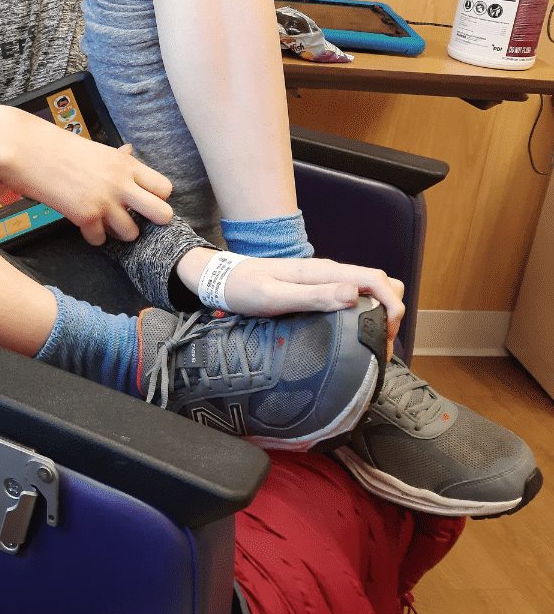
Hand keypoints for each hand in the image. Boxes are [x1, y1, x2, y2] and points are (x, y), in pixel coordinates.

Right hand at [0, 119, 173, 245]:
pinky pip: (100, 240)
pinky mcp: (85, 216)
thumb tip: (130, 152)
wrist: (27, 149)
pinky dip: (92, 236)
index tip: (144, 201)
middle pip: (162, 214)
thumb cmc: (57, 147)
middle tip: (135, 219)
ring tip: (104, 222)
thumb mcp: (96, 148)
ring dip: (118, 232)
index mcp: (126, 164)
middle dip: (151, 222)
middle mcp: (120, 183)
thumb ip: (117, 158)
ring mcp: (104, 201)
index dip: (157, 199)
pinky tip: (84, 225)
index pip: (164, 188)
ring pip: (131, 234)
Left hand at [176, 251, 404, 357]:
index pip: (374, 279)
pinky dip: (363, 312)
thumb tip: (354, 294)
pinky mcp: (316, 288)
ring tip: (373, 342)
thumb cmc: (242, 288)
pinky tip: (356, 333)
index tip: (390, 334)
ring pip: (367, 290)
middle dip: (392, 308)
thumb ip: (312, 295)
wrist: (220, 279)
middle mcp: (328, 272)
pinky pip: (351, 296)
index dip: (392, 305)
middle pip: (379, 282)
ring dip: (380, 311)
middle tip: (383, 342)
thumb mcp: (274, 296)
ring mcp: (323, 279)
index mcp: (322, 271)